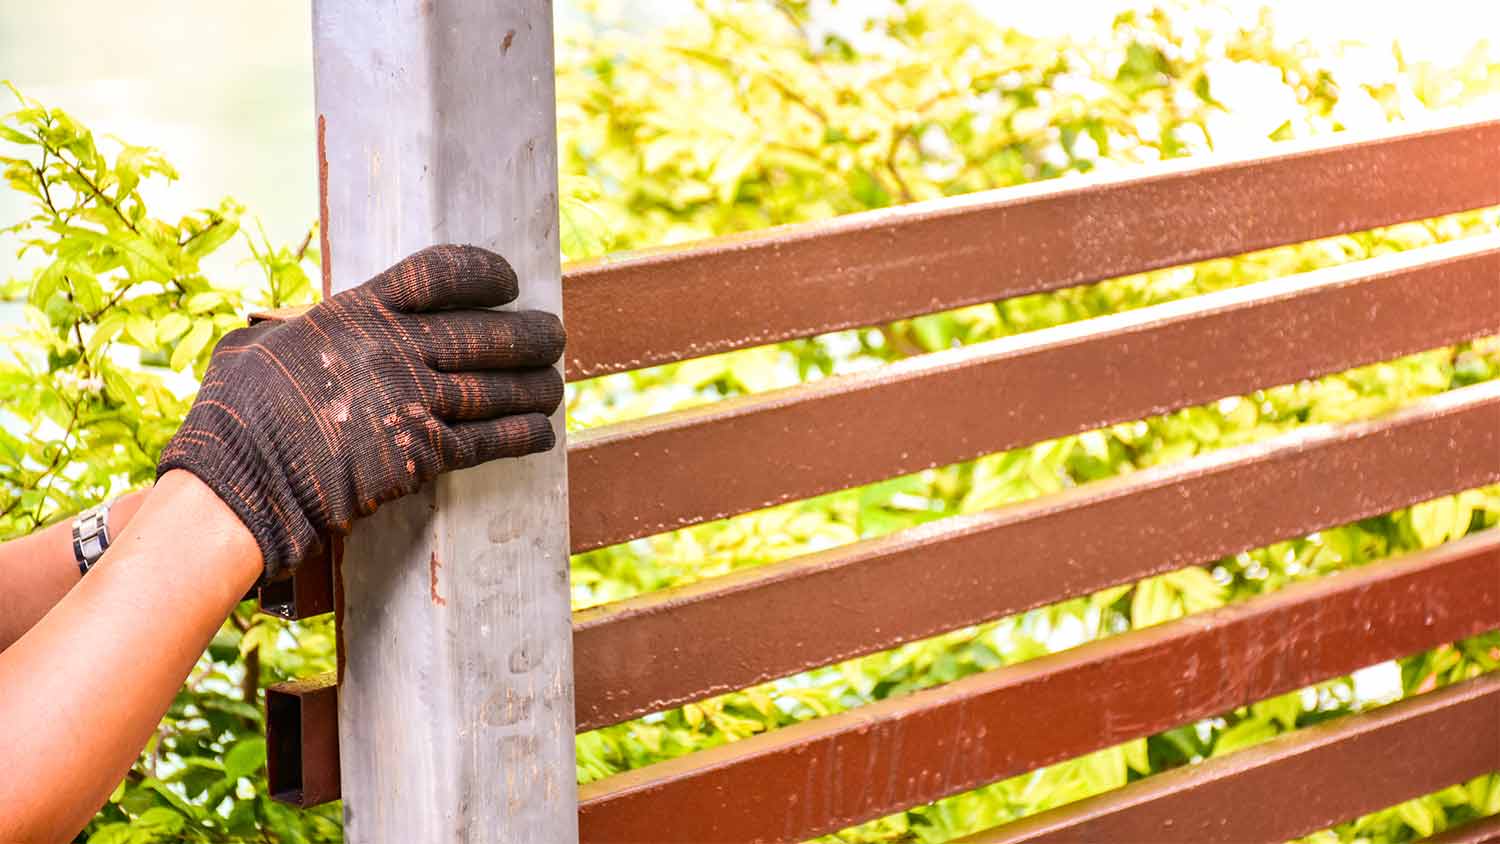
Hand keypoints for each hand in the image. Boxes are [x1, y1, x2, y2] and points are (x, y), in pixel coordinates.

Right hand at [158, 245, 564, 580]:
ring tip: (555, 384)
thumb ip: (289, 330)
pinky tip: (542, 432)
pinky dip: (522, 435)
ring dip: (536, 388)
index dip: (484, 273)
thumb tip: (288, 327)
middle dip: (530, 336)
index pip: (441, 274)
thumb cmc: (236, 415)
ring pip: (498, 389)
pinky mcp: (423, 455)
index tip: (507, 281)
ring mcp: (413, 403)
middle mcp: (395, 351)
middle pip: (486, 333)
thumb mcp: (255, 347)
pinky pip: (489, 441)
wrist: (242, 483)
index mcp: (357, 313)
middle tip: (552, 336)